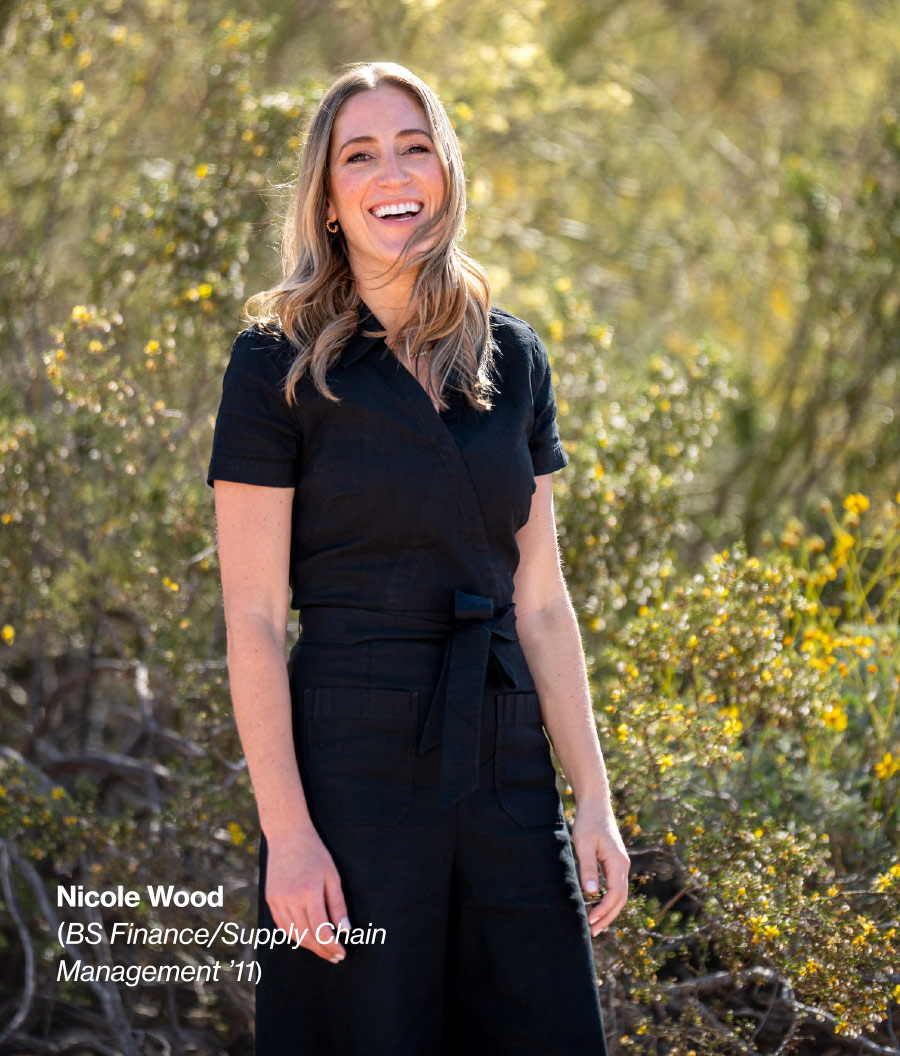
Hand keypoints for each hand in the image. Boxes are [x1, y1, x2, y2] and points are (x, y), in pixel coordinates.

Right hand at [264, 823, 350, 962]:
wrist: (288, 835)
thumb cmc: (315, 853)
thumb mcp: (332, 876)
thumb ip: (338, 905)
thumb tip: (345, 931)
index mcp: (309, 891)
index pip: (321, 930)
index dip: (332, 945)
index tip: (342, 952)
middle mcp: (290, 898)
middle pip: (306, 936)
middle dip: (322, 950)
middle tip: (335, 956)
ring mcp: (277, 899)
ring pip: (293, 934)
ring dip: (309, 946)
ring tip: (323, 949)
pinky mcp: (270, 899)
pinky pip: (282, 925)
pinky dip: (294, 935)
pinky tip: (307, 937)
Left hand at [571, 796, 629, 935]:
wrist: (595, 804)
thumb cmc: (588, 822)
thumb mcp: (584, 844)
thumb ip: (588, 868)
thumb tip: (591, 893)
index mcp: (617, 862)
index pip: (615, 894)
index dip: (604, 911)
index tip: (590, 921)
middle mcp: (622, 865)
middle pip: (620, 899)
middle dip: (608, 917)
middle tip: (593, 932)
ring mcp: (620, 864)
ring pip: (619, 894)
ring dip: (608, 910)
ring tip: (595, 925)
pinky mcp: (614, 862)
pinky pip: (615, 887)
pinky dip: (608, 900)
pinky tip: (597, 906)